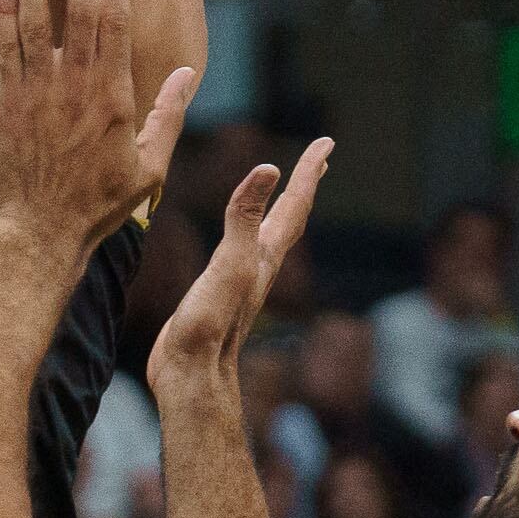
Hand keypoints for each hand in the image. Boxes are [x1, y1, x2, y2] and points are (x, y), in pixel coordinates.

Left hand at [0, 0, 195, 252]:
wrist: (39, 236)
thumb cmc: (96, 207)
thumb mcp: (148, 167)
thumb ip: (166, 115)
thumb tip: (184, 73)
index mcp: (114, 96)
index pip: (115, 22)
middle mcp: (77, 85)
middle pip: (80, 9)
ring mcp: (38, 92)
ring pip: (38, 20)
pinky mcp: (4, 104)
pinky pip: (4, 47)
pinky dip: (6, 12)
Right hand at [147, 136, 332, 392]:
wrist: (192, 374)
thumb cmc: (210, 324)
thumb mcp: (229, 263)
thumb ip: (244, 217)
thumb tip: (268, 168)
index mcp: (266, 255)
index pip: (295, 204)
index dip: (309, 172)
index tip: (326, 143)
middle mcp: (261, 265)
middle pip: (292, 218)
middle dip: (305, 187)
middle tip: (320, 159)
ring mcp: (243, 280)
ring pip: (272, 235)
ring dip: (283, 209)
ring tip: (287, 193)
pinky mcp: (222, 292)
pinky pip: (246, 250)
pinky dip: (251, 231)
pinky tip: (243, 239)